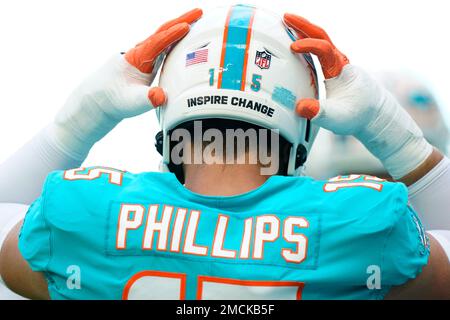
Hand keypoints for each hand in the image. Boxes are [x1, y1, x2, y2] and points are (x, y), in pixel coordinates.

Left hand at [51, 9, 202, 159]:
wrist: (97, 103)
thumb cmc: (111, 101)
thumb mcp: (130, 104)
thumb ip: (146, 100)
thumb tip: (160, 96)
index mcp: (136, 59)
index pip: (157, 42)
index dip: (172, 35)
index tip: (187, 26)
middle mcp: (139, 54)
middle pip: (162, 33)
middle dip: (181, 21)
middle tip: (199, 12)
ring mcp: (142, 58)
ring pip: (163, 38)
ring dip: (178, 29)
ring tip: (196, 22)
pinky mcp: (145, 64)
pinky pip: (163, 48)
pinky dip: (174, 41)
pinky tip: (183, 42)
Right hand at [284, 13, 432, 179]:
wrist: (375, 114)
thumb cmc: (358, 115)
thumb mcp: (337, 117)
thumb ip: (319, 113)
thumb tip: (301, 107)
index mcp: (341, 70)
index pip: (325, 49)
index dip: (309, 45)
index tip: (293, 48)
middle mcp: (340, 62)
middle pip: (323, 36)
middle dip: (304, 25)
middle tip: (286, 17)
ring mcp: (337, 64)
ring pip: (321, 40)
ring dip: (305, 31)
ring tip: (286, 25)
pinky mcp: (333, 69)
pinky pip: (319, 49)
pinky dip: (307, 42)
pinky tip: (296, 44)